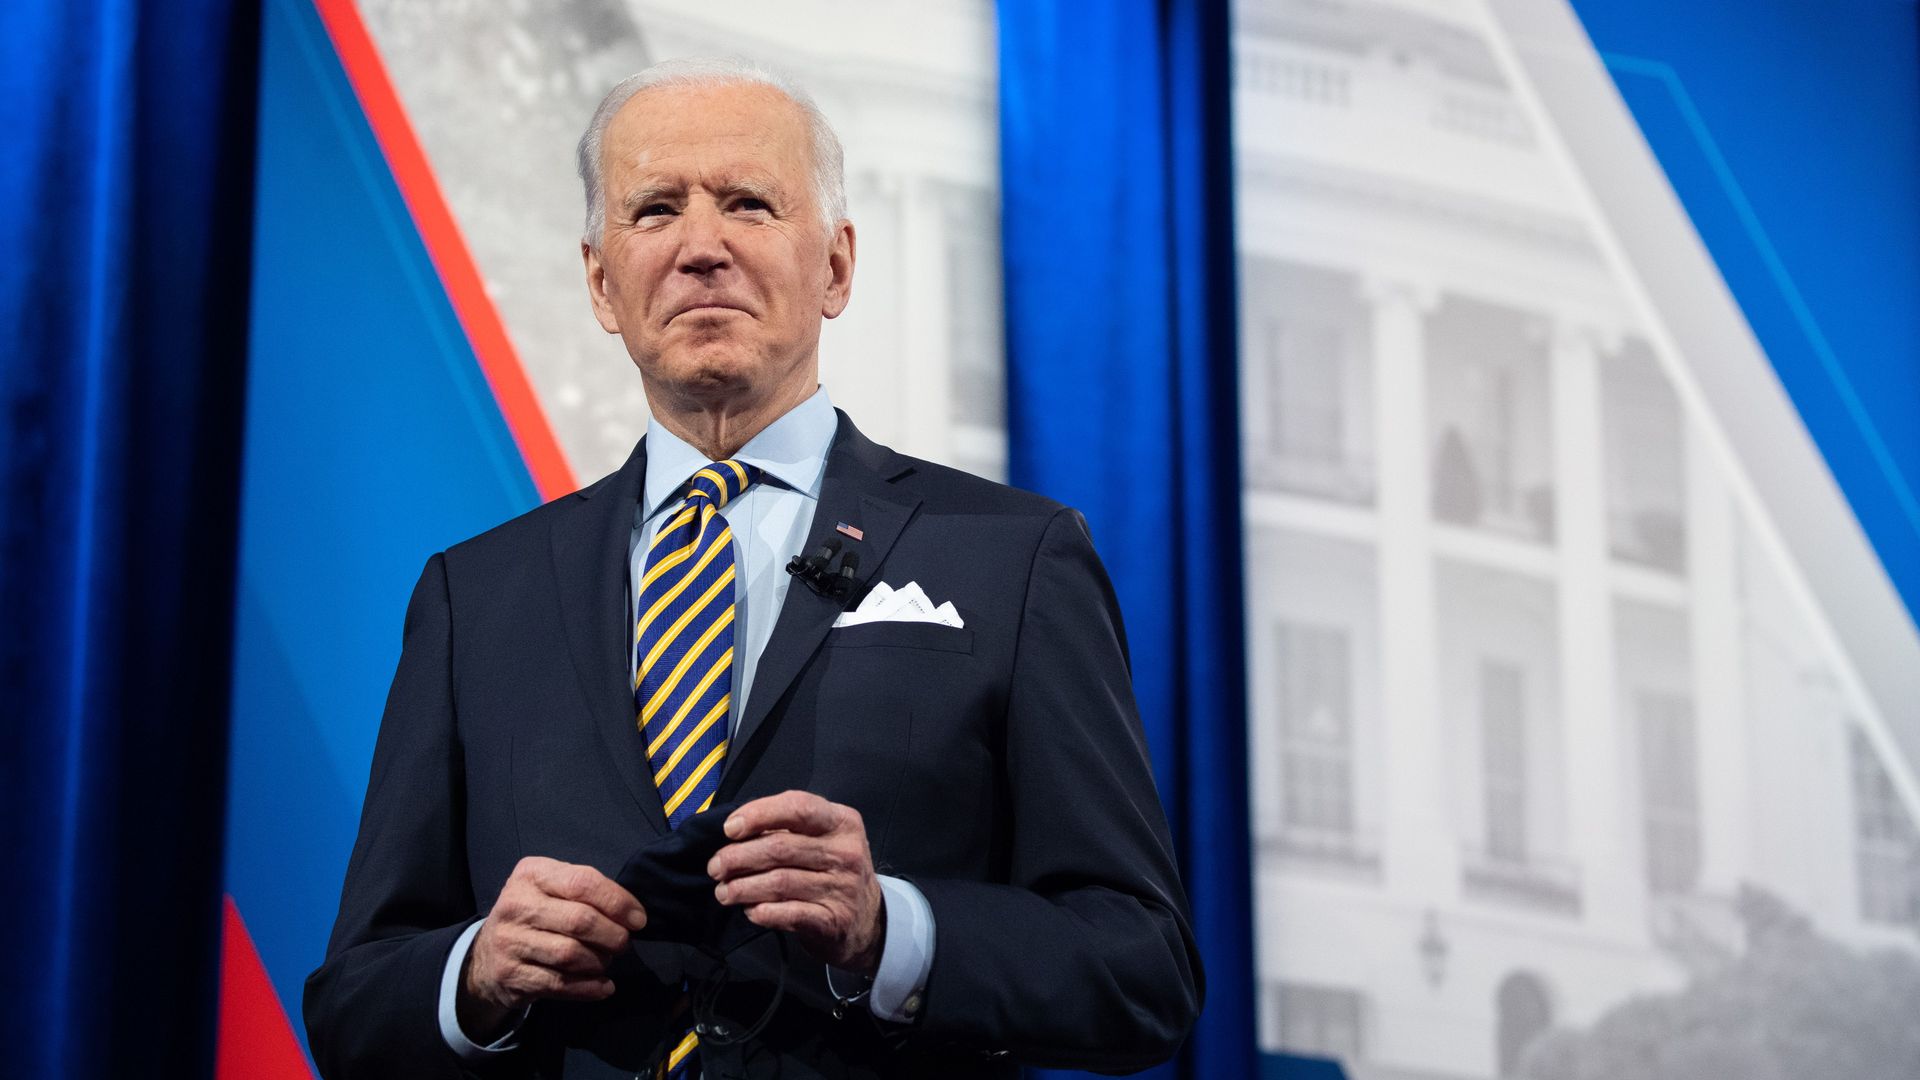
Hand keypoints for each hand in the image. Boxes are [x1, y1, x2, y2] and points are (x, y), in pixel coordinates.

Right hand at [459, 857, 648, 1037]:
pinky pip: (560, 984)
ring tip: (607, 960)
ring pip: (571, 955)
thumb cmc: (533, 914)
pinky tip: (603, 986)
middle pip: (580, 921)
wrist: (485, 956)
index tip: (638, 920)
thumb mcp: (551, 888)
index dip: (617, 902)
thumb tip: (631, 914)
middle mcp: (516, 905)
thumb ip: (585, 891)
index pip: (583, 883)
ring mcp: (510, 942)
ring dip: (600, 961)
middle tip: (623, 943)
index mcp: (532, 874)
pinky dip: (589, 988)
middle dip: (613, 935)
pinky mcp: (511, 975)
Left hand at [706, 790, 886, 973]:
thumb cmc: (834, 872)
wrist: (868, 922)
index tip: (729, 828)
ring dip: (743, 887)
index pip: (798, 807)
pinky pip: (789, 914)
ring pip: (780, 882)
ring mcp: (842, 888)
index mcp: (842, 822)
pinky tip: (750, 911)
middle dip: (738, 857)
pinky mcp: (833, 921)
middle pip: (781, 847)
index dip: (759, 814)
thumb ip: (789, 829)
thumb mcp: (825, 839)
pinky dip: (762, 912)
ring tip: (724, 891)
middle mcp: (846, 852)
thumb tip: (736, 831)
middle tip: (716, 867)